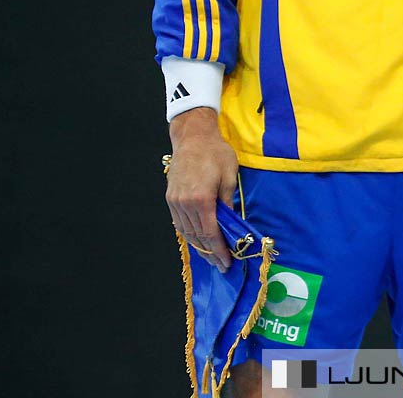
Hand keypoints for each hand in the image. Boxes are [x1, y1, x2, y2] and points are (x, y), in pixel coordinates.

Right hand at [166, 108, 238, 271]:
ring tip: (211, 257)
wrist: (193, 137)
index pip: (211, 233)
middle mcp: (185, 204)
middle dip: (210, 253)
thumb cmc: (216, 153)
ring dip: (199, 246)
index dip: (219, 250)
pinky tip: (198, 241)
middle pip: (198, 236)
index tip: (227, 262)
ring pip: (187, 232)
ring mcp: (175, 202)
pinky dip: (189, 234)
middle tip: (221, 265)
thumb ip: (228, 202)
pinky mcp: (171, 199)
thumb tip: (231, 223)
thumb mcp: (229, 176)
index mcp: (202, 199)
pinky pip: (180, 223)